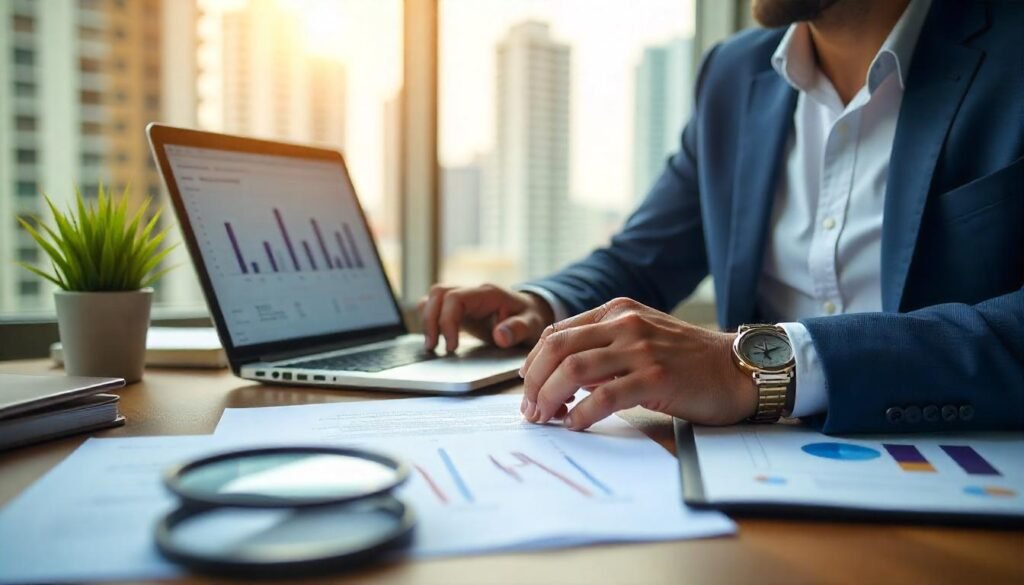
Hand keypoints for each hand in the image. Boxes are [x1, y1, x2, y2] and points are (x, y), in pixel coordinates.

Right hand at [417, 284, 555, 352]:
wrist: (532, 312)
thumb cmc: (532, 318)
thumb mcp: (532, 325)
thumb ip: (517, 329)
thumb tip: (499, 336)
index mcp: (488, 294)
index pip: (455, 298)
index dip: (447, 322)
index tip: (452, 347)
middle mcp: (472, 292)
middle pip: (439, 293)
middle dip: (431, 320)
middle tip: (433, 347)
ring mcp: (464, 298)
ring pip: (433, 297)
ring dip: (427, 320)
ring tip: (431, 346)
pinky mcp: (459, 308)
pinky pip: (436, 306)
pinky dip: (430, 320)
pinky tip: (434, 340)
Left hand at [519, 297, 754, 429]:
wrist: (737, 369)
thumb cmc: (688, 360)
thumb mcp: (641, 338)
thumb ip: (604, 348)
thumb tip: (562, 375)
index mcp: (617, 311)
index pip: (558, 332)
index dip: (534, 361)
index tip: (527, 386)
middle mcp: (626, 324)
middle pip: (558, 348)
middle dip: (534, 381)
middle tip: (529, 409)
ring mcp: (641, 349)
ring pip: (575, 370)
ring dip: (550, 397)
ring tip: (544, 418)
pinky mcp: (656, 378)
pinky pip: (603, 396)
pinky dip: (581, 413)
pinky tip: (574, 424)